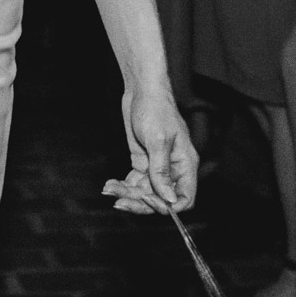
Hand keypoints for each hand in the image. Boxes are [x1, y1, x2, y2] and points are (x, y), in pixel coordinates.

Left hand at [104, 85, 197, 214]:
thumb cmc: (156, 109)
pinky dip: (123, 185)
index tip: (148, 199)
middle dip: (140, 201)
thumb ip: (161, 171)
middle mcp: (172, 169)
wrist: (140, 90)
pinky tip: (110, 185)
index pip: (184, 198)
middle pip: (161, 199)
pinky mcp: (142, 162)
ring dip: (127, 194)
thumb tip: (168, 199)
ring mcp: (156, 166)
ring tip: (110, 189)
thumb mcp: (158, 140)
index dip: (168, 206)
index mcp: (185, 165)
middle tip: (120, 200)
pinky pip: (134, 182)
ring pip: (144, 192)